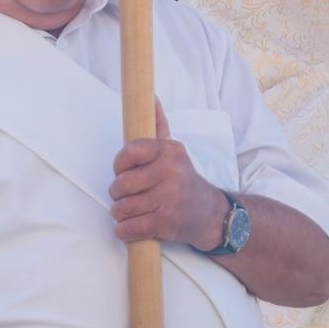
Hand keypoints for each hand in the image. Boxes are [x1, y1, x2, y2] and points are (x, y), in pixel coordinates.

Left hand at [109, 101, 229, 250]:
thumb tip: (151, 97)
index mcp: (170, 151)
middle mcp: (171, 172)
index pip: (129, 151)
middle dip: (118, 194)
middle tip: (128, 195)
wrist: (210, 214)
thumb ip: (158, 125)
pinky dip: (124, 230)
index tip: (125, 171)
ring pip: (122, 207)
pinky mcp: (165, 223)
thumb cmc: (184, 180)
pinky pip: (129, 228)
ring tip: (132, 211)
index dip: (119, 165)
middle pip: (120, 184)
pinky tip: (133, 226)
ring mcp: (169, 198)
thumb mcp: (174, 151)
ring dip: (120, 214)